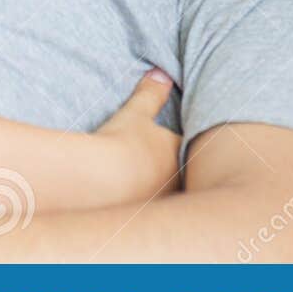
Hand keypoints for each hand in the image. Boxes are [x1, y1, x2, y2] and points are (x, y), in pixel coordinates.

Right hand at [95, 68, 183, 202]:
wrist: (100, 179)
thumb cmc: (122, 142)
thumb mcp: (135, 113)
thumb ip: (150, 94)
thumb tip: (161, 73)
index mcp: (178, 152)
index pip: (192, 147)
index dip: (189, 144)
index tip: (181, 141)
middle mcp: (178, 179)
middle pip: (186, 174)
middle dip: (180, 171)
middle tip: (166, 168)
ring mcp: (163, 200)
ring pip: (171, 195)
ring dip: (164, 191)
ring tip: (150, 188)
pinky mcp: (146, 218)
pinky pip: (151, 211)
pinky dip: (146, 207)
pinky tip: (134, 206)